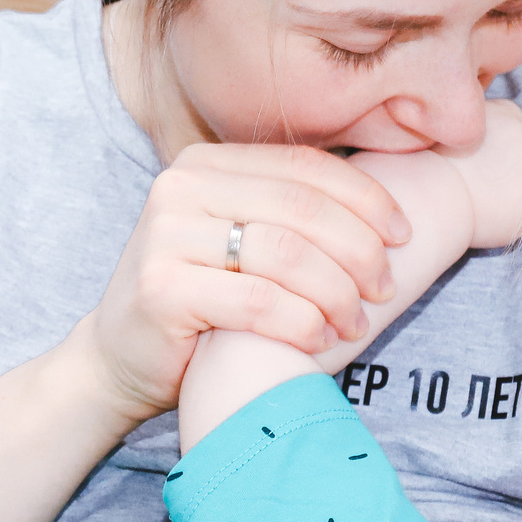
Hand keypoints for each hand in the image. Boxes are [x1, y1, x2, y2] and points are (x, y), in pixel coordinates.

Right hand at [78, 145, 412, 419]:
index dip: (366, 199)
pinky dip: (302, 322)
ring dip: (336, 292)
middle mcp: (179, 187)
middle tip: (383, 288)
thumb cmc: (199, 301)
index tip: (403, 236)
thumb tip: (384, 210)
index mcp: (204, 164)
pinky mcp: (162, 289)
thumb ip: (286, 214)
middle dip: (358, 249)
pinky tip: (320, 341)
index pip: (305, 167)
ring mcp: (165, 237)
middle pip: (301, 208)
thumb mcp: (239, 241)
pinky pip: (257, 301)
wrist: (118, 357)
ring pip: (285, 254)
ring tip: (355, 322)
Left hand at [440, 102, 521, 250]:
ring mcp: (517, 127)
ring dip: (512, 142)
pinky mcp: (493, 110)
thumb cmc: (475, 219)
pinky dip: (497, 123)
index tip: (516, 198)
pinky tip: (476, 142)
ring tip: (481, 161)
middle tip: (494, 181)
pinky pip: (506, 112)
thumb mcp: (515, 228)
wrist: (434, 196)